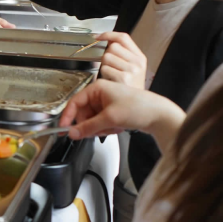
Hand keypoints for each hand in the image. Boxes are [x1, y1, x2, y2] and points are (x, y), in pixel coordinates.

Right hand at [58, 80, 185, 148]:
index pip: (74, 102)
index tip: (63, 129)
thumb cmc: (138, 108)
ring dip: (100, 128)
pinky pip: (101, 123)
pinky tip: (118, 128)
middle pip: (83, 113)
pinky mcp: (113, 112)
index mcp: (97, 88)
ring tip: (114, 128)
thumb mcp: (109, 118)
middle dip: (90, 125)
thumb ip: (88, 127)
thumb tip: (73, 133)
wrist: (159, 115)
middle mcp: (100, 94)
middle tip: (99, 131)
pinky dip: (107, 128)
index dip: (68, 116)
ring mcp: (107, 103)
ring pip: (92, 120)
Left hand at [96, 32, 146, 88]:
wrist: (137, 106)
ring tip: (111, 75)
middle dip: (107, 55)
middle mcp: (137, 62)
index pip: (123, 37)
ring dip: (104, 66)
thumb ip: (123, 54)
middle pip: (112, 47)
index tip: (98, 36)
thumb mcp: (133, 68)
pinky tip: (111, 81)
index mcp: (140, 57)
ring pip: (107, 57)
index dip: (109, 34)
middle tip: (111, 67)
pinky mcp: (123, 78)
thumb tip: (106, 40)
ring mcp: (131, 70)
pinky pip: (104, 69)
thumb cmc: (130, 87)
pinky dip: (104, 75)